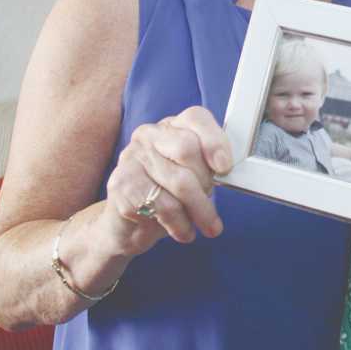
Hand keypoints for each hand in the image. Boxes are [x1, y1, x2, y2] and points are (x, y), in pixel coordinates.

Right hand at [101, 106, 233, 256]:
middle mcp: (148, 135)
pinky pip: (163, 205)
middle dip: (206, 183)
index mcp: (171, 126)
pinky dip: (180, 224)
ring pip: (179, 182)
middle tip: (212, 207)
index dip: (214, 141)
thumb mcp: (192, 177)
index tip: (225, 167)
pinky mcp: (122, 185)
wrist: (127, 227)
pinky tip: (184, 232)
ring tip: (208, 226)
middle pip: (188, 149)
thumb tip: (228, 170)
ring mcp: (132, 158)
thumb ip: (208, 166)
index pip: (196, 117)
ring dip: (200, 211)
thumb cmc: (166, 197)